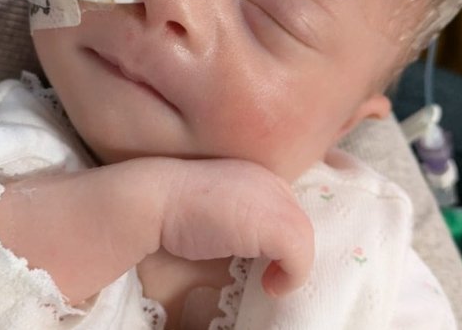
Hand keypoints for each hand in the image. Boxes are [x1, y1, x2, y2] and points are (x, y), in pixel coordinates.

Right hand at [160, 158, 313, 296]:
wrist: (158, 198)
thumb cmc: (177, 210)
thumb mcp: (219, 210)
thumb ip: (243, 221)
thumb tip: (264, 257)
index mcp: (258, 176)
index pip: (287, 209)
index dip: (280, 241)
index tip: (269, 262)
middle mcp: (270, 182)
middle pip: (299, 223)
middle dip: (290, 252)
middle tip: (271, 274)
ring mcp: (275, 200)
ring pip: (304, 240)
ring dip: (291, 268)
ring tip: (270, 281)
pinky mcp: (275, 224)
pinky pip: (300, 256)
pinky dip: (292, 277)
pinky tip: (269, 285)